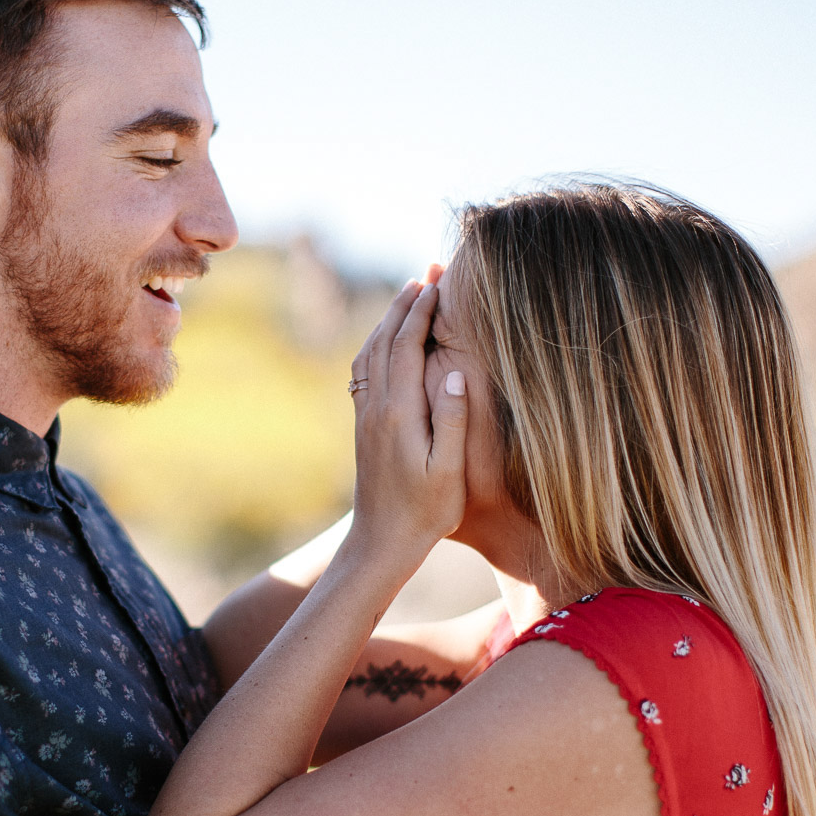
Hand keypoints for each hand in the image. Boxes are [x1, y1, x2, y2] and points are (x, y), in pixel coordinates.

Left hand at [345, 279, 467, 572]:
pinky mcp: (364, 427)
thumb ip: (451, 421)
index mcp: (399, 413)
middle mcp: (376, 408)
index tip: (437, 282)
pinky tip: (388, 341)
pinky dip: (377, 345)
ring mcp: (366, 417)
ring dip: (388, 321)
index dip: (421, 311)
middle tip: (425, 274)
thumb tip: (451, 372)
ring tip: (409, 297)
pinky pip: (365, 372)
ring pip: (370, 354)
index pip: (406, 346)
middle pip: (384, 341)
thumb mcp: (447, 471)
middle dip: (404, 304)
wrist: (381, 542)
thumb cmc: (425, 512)